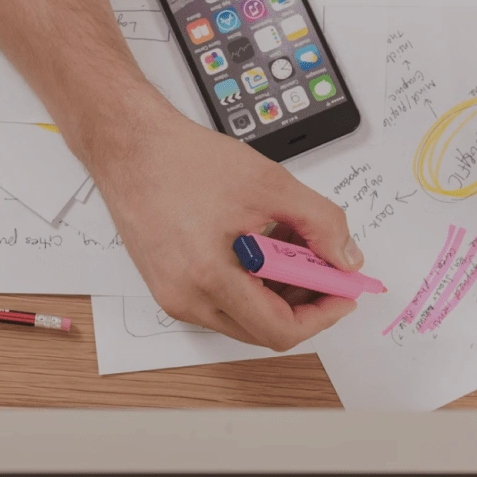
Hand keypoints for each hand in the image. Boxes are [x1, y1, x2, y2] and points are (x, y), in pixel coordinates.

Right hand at [89, 103, 363, 350]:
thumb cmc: (183, 160)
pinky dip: (251, 282)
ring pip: (243, 316)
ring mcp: (173, 296)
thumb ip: (320, 223)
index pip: (280, 330)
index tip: (343, 292)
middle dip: (303, 301)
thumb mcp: (270, 184)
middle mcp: (186, 299)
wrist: (130, 147)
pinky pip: (221, 301)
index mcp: (209, 277)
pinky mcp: (168, 286)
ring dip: (277, 290)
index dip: (322, 315)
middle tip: (324, 266)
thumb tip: (346, 258)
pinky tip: (261, 244)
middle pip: (263, 329)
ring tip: (290, 244)